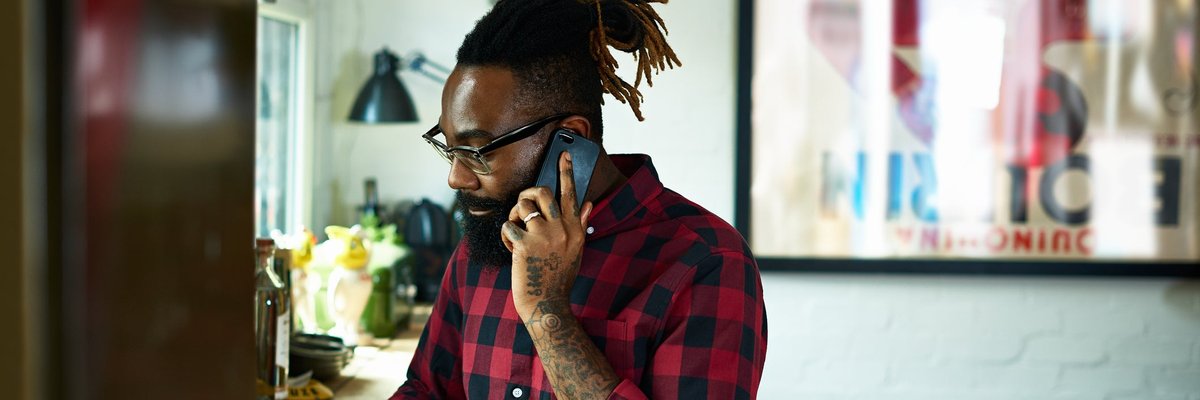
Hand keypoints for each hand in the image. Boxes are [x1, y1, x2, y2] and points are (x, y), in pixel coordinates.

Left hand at [501, 151, 593, 320]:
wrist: (547, 304)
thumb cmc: (559, 278)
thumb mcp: (576, 251)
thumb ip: (581, 225)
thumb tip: (588, 204)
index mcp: (575, 229)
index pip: (571, 194)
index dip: (566, 171)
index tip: (564, 153)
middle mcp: (562, 229)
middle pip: (541, 192)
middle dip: (526, 194)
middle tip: (523, 206)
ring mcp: (543, 236)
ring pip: (521, 207)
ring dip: (514, 217)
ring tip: (517, 233)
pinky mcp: (524, 245)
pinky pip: (507, 225)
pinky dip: (504, 235)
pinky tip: (511, 249)